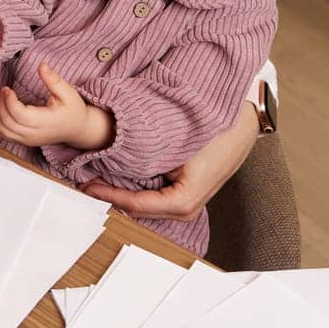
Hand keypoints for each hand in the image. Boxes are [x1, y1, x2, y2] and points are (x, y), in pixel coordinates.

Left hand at [0, 63, 110, 148]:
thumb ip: (54, 80)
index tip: (7, 88)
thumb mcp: (68, 93)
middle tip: (1, 90)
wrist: (77, 129)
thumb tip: (42, 65)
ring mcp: (28, 140)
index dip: (9, 101)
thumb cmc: (73, 110)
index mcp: (46, 123)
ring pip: (3, 131)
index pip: (19, 115)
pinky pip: (4, 135)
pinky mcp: (24, 141)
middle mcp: (35, 135)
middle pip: (7, 123)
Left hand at [81, 101, 258, 220]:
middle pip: (138, 209)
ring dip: (122, 192)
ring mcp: (189, 203)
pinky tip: (121, 174)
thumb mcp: (175, 145)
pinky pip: (156, 196)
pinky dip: (137, 188)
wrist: (244, 118)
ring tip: (97, 177)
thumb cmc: (214, 130)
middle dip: (111, 195)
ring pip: (146, 204)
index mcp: (183, 202)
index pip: (134, 204)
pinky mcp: (188, 193)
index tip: (85, 184)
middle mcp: (186, 209)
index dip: (106, 194)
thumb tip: (111, 160)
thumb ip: (144, 158)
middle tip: (84, 181)